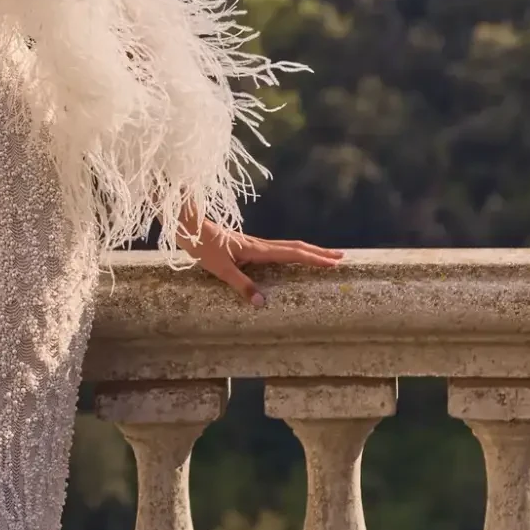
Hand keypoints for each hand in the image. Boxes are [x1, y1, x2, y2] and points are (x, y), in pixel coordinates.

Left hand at [178, 214, 343, 306]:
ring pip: (289, 246)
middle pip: (297, 246)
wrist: (189, 226)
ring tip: (324, 256)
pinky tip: (292, 257)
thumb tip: (262, 303)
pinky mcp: (249, 246)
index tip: (334, 262)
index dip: (315, 258)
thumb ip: (241, 285)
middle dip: (319, 252)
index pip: (294, 253)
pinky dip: (294, 252)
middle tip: (340, 258)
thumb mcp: (220, 269)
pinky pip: (279, 249)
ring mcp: (256, 244)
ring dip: (309, 251)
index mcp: (258, 250)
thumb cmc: (202, 247)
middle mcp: (261, 245)